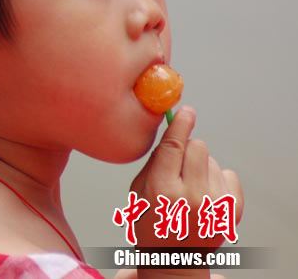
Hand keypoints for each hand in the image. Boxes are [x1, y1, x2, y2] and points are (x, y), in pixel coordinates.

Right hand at [125, 107, 242, 278]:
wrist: (176, 258)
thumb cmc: (152, 224)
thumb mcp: (138, 193)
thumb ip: (153, 163)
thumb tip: (172, 134)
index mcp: (162, 191)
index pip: (174, 147)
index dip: (180, 124)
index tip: (186, 111)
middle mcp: (191, 197)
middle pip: (197, 147)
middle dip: (187, 149)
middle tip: (179, 164)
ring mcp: (215, 204)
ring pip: (211, 159)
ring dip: (200, 166)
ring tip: (190, 187)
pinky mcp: (232, 209)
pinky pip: (228, 173)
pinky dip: (216, 178)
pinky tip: (205, 194)